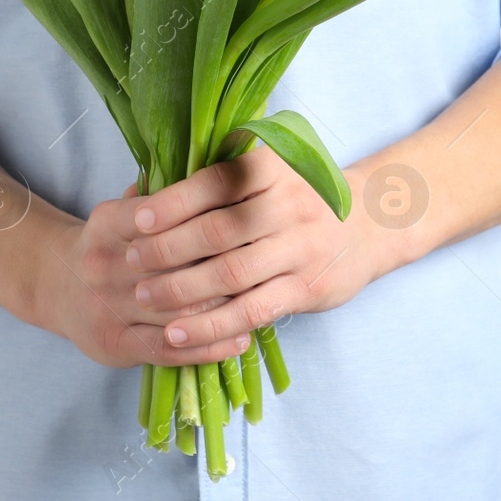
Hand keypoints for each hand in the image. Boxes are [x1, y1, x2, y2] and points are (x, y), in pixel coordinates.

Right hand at [36, 187, 254, 368]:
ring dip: (227, 309)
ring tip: (264, 302)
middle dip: (226, 266)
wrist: (57, 286)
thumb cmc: (109, 243)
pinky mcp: (115, 343)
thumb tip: (216, 171)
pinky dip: (209, 346)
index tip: (250, 221)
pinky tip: (240, 338)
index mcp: (108, 222)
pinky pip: (170, 349)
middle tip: (269, 263)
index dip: (209, 222)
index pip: (164, 219)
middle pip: (178, 266)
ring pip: (179, 310)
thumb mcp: (123, 209)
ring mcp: (107, 307)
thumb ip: (162, 196)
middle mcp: (103, 265)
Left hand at [124, 148, 383, 351]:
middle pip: (219, 230)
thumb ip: (222, 175)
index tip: (139, 218)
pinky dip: (211, 324)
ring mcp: (302, 248)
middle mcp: (291, 205)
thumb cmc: (298, 196)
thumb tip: (149, 184)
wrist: (368, 225)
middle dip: (168, 248)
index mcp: (274, 168)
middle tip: (131, 261)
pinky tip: (178, 333)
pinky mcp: (307, 288)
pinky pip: (251, 311)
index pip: (217, 182)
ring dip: (182, 289)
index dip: (174, 201)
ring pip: (231, 274)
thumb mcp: (270, 171)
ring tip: (144, 296)